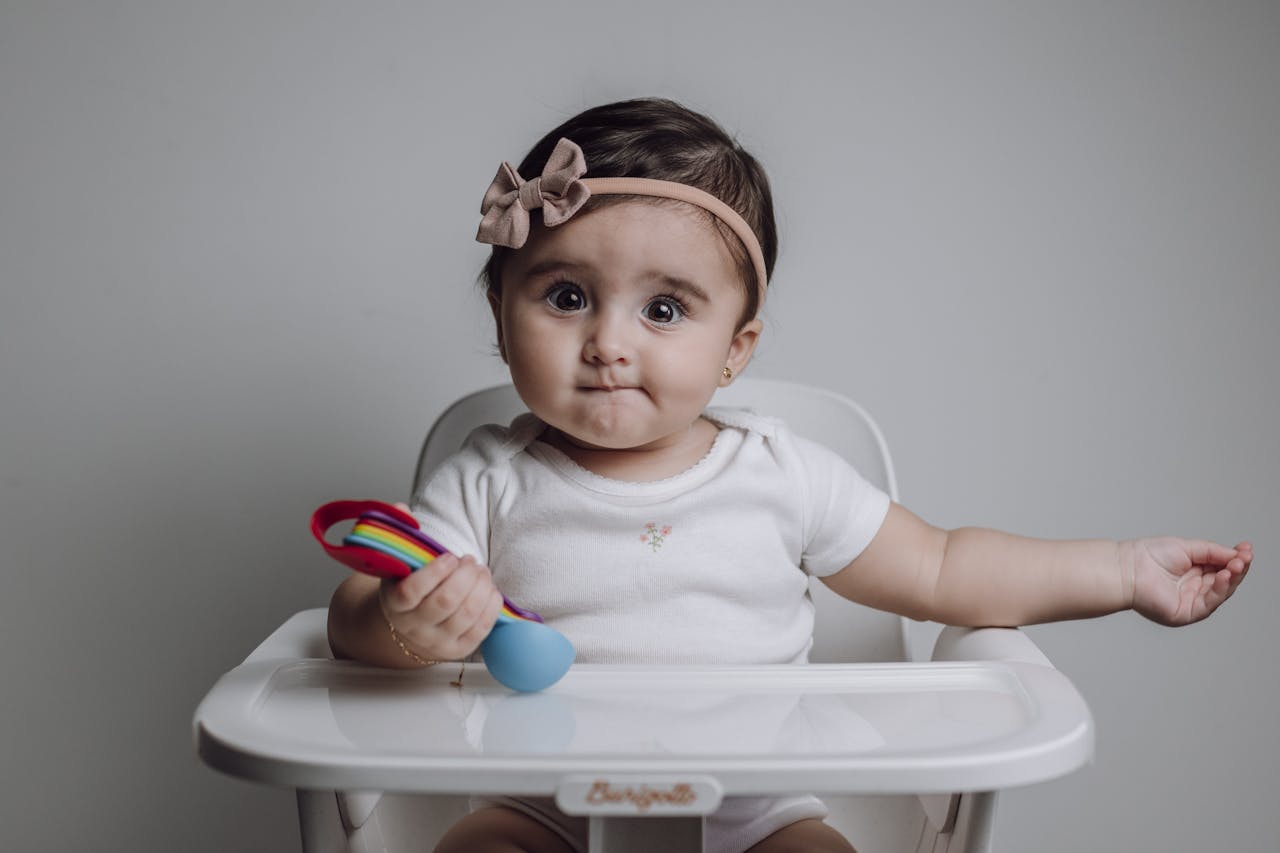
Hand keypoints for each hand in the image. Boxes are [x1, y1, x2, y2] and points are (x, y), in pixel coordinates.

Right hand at [379, 551, 503, 660]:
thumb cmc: (412, 591)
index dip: (434, 572)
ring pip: (466, 614)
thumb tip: (416, 523)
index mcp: (395, 606)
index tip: (450, 557)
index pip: (411, 591)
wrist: (412, 630)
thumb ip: (411, 551)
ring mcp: (436, 642)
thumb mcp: (402, 572)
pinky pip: (481, 629)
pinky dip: (491, 606)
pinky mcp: (458, 650)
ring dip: (482, 587)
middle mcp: (414, 628)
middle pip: (445, 601)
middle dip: (466, 576)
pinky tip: (491, 590)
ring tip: (482, 572)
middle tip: (471, 561)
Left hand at [1130, 538, 1251, 625]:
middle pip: (1226, 581)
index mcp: (1195, 572)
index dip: (1236, 559)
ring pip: (1221, 592)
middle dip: (1237, 568)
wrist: (1126, 568)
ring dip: (1232, 578)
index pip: (1222, 567)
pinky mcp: (1186, 613)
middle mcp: (1195, 588)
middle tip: (1244, 557)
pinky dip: (1220, 590)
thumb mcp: (1188, 548)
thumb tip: (1238, 554)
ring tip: (1237, 565)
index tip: (1246, 549)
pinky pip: (1209, 603)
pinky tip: (1225, 577)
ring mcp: (1191, 601)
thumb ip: (1213, 552)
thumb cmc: (1149, 556)